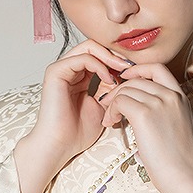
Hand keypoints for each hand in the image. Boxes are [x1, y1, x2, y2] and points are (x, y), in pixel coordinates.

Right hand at [14, 40, 129, 192]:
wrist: (60, 145)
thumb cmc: (77, 133)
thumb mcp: (103, 107)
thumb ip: (111, 91)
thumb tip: (126, 79)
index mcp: (79, 77)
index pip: (101, 57)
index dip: (119, 62)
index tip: (136, 72)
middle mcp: (69, 70)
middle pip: (96, 48)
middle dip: (116, 56)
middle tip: (132, 67)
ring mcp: (61, 69)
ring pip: (90, 48)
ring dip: (110, 58)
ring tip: (123, 72)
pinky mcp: (56, 72)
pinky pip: (83, 58)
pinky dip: (100, 66)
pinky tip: (110, 80)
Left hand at [100, 63, 192, 192]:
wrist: (182, 175)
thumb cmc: (176, 159)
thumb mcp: (175, 126)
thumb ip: (162, 110)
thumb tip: (136, 106)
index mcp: (180, 97)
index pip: (157, 68)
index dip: (137, 71)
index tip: (125, 80)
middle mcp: (171, 95)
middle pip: (136, 79)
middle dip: (119, 90)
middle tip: (110, 107)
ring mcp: (158, 103)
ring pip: (125, 89)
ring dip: (112, 102)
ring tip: (110, 119)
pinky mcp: (144, 114)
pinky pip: (120, 101)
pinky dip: (111, 110)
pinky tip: (111, 123)